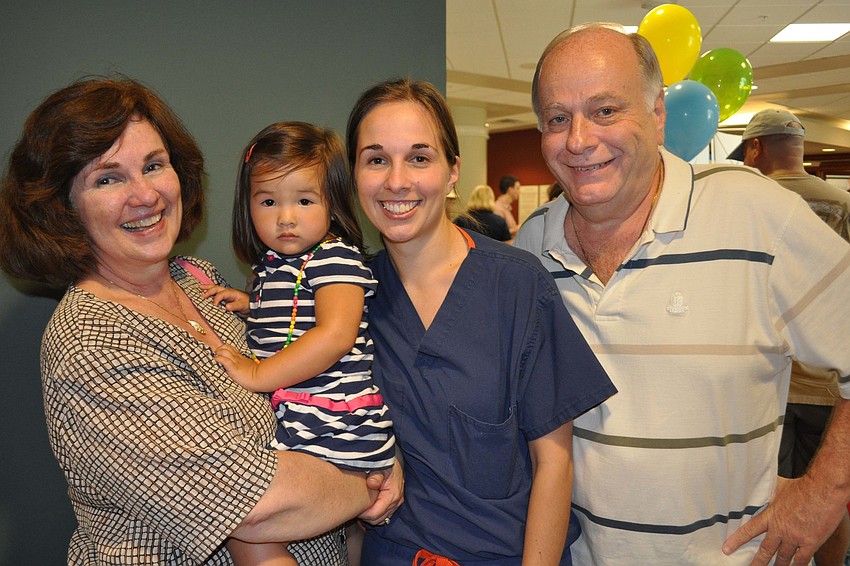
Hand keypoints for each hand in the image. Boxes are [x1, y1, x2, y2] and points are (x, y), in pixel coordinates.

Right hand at [200, 284, 249, 314]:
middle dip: (209, 291)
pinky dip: (211, 290)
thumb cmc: (248, 304)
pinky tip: (206, 291)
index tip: (214, 306)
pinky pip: (217, 292)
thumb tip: (226, 307)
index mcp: (231, 293)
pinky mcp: (226, 296)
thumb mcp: (242, 305)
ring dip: (208, 288)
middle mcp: (228, 291)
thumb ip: (235, 306)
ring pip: (216, 288)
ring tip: (200, 287)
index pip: (221, 294)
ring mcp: (227, 293)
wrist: (252, 304)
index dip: (216, 299)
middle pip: (217, 288)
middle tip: (203, 295)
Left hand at [214, 344, 259, 390]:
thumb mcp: (251, 368)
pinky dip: (219, 358)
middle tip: (217, 351)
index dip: (226, 348)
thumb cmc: (257, 376)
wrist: (260, 378)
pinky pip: (224, 360)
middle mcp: (238, 359)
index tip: (221, 350)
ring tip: (216, 354)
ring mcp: (235, 362)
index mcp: (242, 359)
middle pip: (228, 347)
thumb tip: (245, 370)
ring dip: (219, 352)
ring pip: (225, 351)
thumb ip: (246, 367)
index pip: (232, 349)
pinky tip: (216, 359)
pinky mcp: (233, 367)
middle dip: (220, 348)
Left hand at [359, 459, 403, 525]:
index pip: (375, 514)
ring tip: (362, 507)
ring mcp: (396, 503)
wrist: (396, 461)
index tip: (354, 508)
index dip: (363, 514)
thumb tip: (371, 483)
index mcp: (392, 494)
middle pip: (377, 519)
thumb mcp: (380, 467)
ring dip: (371, 516)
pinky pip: (384, 515)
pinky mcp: (395, 503)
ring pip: (381, 519)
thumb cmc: (387, 464)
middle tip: (356, 507)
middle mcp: (396, 501)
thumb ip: (376, 476)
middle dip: (366, 516)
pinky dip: (376, 514)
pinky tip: (369, 506)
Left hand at [722, 475, 845, 564]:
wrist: (823, 490)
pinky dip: (796, 565)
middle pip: (765, 550)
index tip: (727, 549)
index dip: (737, 541)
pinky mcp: (810, 542)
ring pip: (783, 557)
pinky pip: (801, 559)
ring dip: (777, 565)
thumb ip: (769, 491)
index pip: (749, 530)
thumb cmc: (803, 485)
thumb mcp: (779, 486)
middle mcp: (780, 529)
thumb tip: (759, 482)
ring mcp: (795, 537)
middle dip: (757, 562)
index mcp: (771, 515)